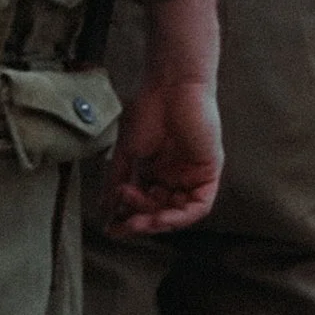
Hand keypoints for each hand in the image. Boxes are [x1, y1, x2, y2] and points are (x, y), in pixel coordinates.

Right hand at [100, 76, 223, 237]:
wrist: (171, 86)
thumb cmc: (149, 110)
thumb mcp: (127, 152)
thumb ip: (117, 181)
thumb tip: (104, 211)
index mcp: (156, 171)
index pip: (144, 205)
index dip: (128, 218)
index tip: (110, 227)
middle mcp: (175, 176)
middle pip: (160, 212)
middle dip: (141, 222)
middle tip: (123, 225)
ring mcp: (192, 175)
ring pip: (179, 213)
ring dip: (158, 222)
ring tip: (138, 220)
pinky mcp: (209, 172)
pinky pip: (200, 206)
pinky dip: (181, 217)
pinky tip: (161, 217)